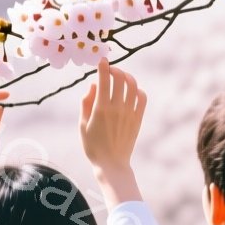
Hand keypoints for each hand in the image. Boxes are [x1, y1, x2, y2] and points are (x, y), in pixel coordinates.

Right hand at [79, 60, 145, 206]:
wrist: (112, 164)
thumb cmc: (93, 146)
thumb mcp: (82, 125)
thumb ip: (86, 103)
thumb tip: (93, 85)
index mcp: (101, 108)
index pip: (104, 79)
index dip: (103, 66)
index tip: (101, 60)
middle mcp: (117, 108)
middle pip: (120, 78)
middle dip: (115, 69)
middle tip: (110, 70)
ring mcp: (129, 113)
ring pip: (132, 85)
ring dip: (127, 77)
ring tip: (121, 78)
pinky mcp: (138, 119)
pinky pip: (142, 98)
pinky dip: (138, 90)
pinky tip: (132, 91)